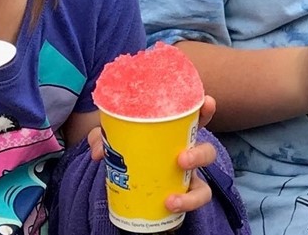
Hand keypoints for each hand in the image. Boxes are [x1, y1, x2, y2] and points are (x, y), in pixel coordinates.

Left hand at [87, 96, 219, 212]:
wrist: (122, 178)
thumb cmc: (126, 147)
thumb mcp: (112, 138)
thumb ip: (103, 138)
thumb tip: (100, 152)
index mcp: (176, 135)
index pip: (197, 119)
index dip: (206, 109)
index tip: (206, 103)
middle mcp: (187, 155)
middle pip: (207, 152)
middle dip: (200, 154)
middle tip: (181, 159)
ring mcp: (186, 178)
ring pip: (204, 185)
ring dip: (193, 193)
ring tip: (173, 198)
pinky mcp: (181, 196)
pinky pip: (192, 202)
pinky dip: (186, 204)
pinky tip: (170, 204)